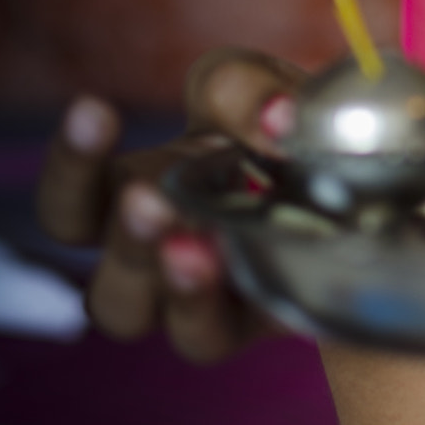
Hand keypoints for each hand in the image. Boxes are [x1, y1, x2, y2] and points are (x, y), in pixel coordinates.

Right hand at [35, 48, 304, 361]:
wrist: (353, 177)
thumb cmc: (274, 131)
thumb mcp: (256, 90)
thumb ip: (245, 91)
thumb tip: (275, 117)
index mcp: (132, 193)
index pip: (70, 201)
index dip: (71, 163)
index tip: (94, 109)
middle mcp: (149, 257)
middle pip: (101, 273)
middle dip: (126, 235)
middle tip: (148, 200)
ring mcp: (194, 299)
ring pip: (141, 315)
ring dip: (162, 281)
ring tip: (191, 247)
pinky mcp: (247, 323)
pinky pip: (205, 334)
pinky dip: (209, 301)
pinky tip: (237, 263)